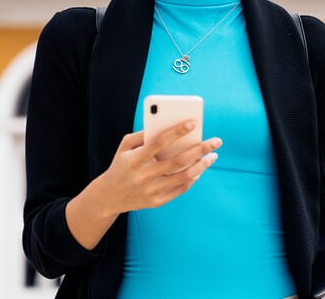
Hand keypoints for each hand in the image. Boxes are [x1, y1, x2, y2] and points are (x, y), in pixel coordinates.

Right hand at [98, 120, 221, 213]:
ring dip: (202, 166)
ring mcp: (151, 190)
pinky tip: (200, 169)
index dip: (176, 132)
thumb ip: (143, 135)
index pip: (159, 142)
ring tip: (213, 156)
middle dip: (200, 149)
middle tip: (216, 141)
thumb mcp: (125, 146)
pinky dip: (193, 178)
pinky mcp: (157, 201)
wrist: (108, 196)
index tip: (193, 122)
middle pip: (178, 161)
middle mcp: (144, 175)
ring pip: (184, 177)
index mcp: (135, 159)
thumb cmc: (121, 164)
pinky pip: (180, 189)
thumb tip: (170, 126)